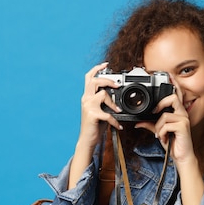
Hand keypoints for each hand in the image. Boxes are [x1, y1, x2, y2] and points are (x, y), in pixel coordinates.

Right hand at [68, 62, 121, 189]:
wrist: (87, 140)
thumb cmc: (94, 126)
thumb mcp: (99, 110)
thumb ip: (104, 101)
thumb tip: (115, 95)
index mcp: (87, 97)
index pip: (89, 78)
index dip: (96, 69)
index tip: (105, 64)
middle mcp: (85, 99)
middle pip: (95, 81)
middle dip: (108, 80)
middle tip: (117, 85)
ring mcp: (88, 106)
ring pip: (103, 94)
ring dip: (113, 102)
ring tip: (118, 110)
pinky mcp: (92, 115)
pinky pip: (108, 114)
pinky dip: (115, 120)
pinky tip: (118, 125)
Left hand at [135, 80, 196, 167]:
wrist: (182, 156)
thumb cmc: (173, 143)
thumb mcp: (159, 132)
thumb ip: (150, 125)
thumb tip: (138, 122)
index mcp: (178, 112)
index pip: (177, 94)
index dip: (174, 84)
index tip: (169, 76)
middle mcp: (183, 113)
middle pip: (173, 98)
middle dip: (161, 104)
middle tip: (154, 113)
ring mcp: (184, 119)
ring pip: (164, 115)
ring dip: (159, 127)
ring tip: (161, 135)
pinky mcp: (183, 126)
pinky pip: (165, 125)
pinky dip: (161, 133)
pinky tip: (164, 139)